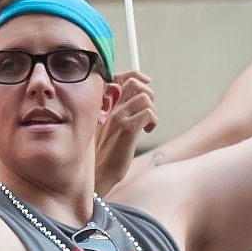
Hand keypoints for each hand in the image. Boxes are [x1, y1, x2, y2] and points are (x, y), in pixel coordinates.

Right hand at [94, 71, 156, 186]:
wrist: (98, 174)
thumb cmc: (104, 153)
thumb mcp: (108, 127)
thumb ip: (118, 111)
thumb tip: (138, 99)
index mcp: (103, 105)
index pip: (120, 78)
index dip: (136, 76)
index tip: (146, 82)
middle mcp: (108, 108)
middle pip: (134, 84)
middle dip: (148, 94)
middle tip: (148, 111)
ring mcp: (117, 118)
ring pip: (144, 98)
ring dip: (152, 111)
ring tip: (147, 124)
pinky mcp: (127, 129)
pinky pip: (148, 113)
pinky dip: (153, 121)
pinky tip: (147, 131)